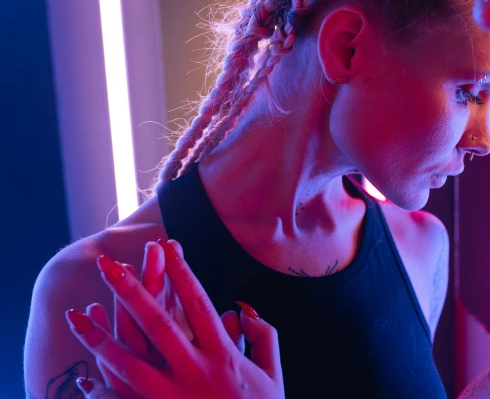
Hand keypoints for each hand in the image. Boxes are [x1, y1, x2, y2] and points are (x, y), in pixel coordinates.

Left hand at [66, 239, 283, 398]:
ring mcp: (172, 398)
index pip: (198, 305)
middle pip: (157, 325)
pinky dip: (102, 389)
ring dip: (100, 338)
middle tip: (108, 265)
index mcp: (224, 355)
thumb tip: (242, 309)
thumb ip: (264, 336)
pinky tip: (81, 378)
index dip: (182, 273)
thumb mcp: (273, 375)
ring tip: (76, 316)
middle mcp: (195, 373)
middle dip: (131, 292)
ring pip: (129, 364)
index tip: (168, 245)